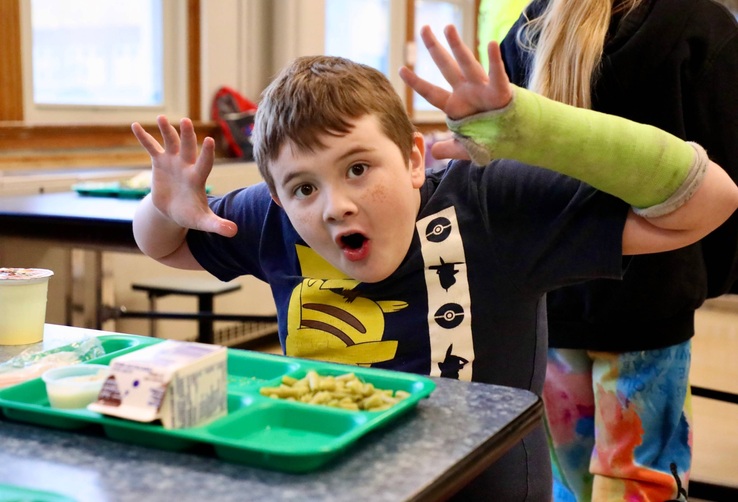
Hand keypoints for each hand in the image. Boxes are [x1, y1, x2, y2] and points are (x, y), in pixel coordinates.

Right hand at [131, 116, 236, 236]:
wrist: (174, 210)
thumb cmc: (190, 214)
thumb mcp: (203, 221)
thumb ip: (217, 224)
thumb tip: (234, 232)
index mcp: (197, 178)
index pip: (204, 163)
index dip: (206, 153)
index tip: (209, 140)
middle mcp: (187, 165)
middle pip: (188, 147)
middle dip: (187, 135)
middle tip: (186, 121)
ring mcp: (173, 161)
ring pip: (170, 143)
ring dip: (166, 131)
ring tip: (161, 118)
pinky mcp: (159, 162)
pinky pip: (151, 147)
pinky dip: (144, 138)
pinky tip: (134, 125)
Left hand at [399, 25, 513, 159]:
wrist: (515, 139)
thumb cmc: (490, 138)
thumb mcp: (466, 148)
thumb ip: (449, 149)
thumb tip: (434, 153)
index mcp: (455, 106)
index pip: (431, 93)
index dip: (417, 82)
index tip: (401, 70)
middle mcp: (466, 92)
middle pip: (446, 67)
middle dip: (434, 48)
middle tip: (424, 28)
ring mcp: (483, 89)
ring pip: (468, 64)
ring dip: (458, 46)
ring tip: (448, 27)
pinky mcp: (501, 92)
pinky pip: (497, 75)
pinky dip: (495, 61)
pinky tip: (491, 44)